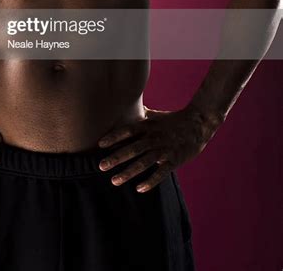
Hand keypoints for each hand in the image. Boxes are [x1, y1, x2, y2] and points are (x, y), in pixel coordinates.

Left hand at [97, 104, 219, 191]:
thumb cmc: (174, 119)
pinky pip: (161, 173)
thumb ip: (141, 115)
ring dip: (128, 172)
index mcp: (148, 126)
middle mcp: (154, 138)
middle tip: (101, 166)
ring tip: (114, 180)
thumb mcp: (155, 115)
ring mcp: (164, 149)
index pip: (128, 131)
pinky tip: (139, 189)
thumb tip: (127, 110)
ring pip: (144, 162)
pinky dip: (150, 181)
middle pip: (132, 148)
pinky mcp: (174, 160)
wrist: (198, 123)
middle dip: (116, 158)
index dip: (114, 137)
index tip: (100, 144)